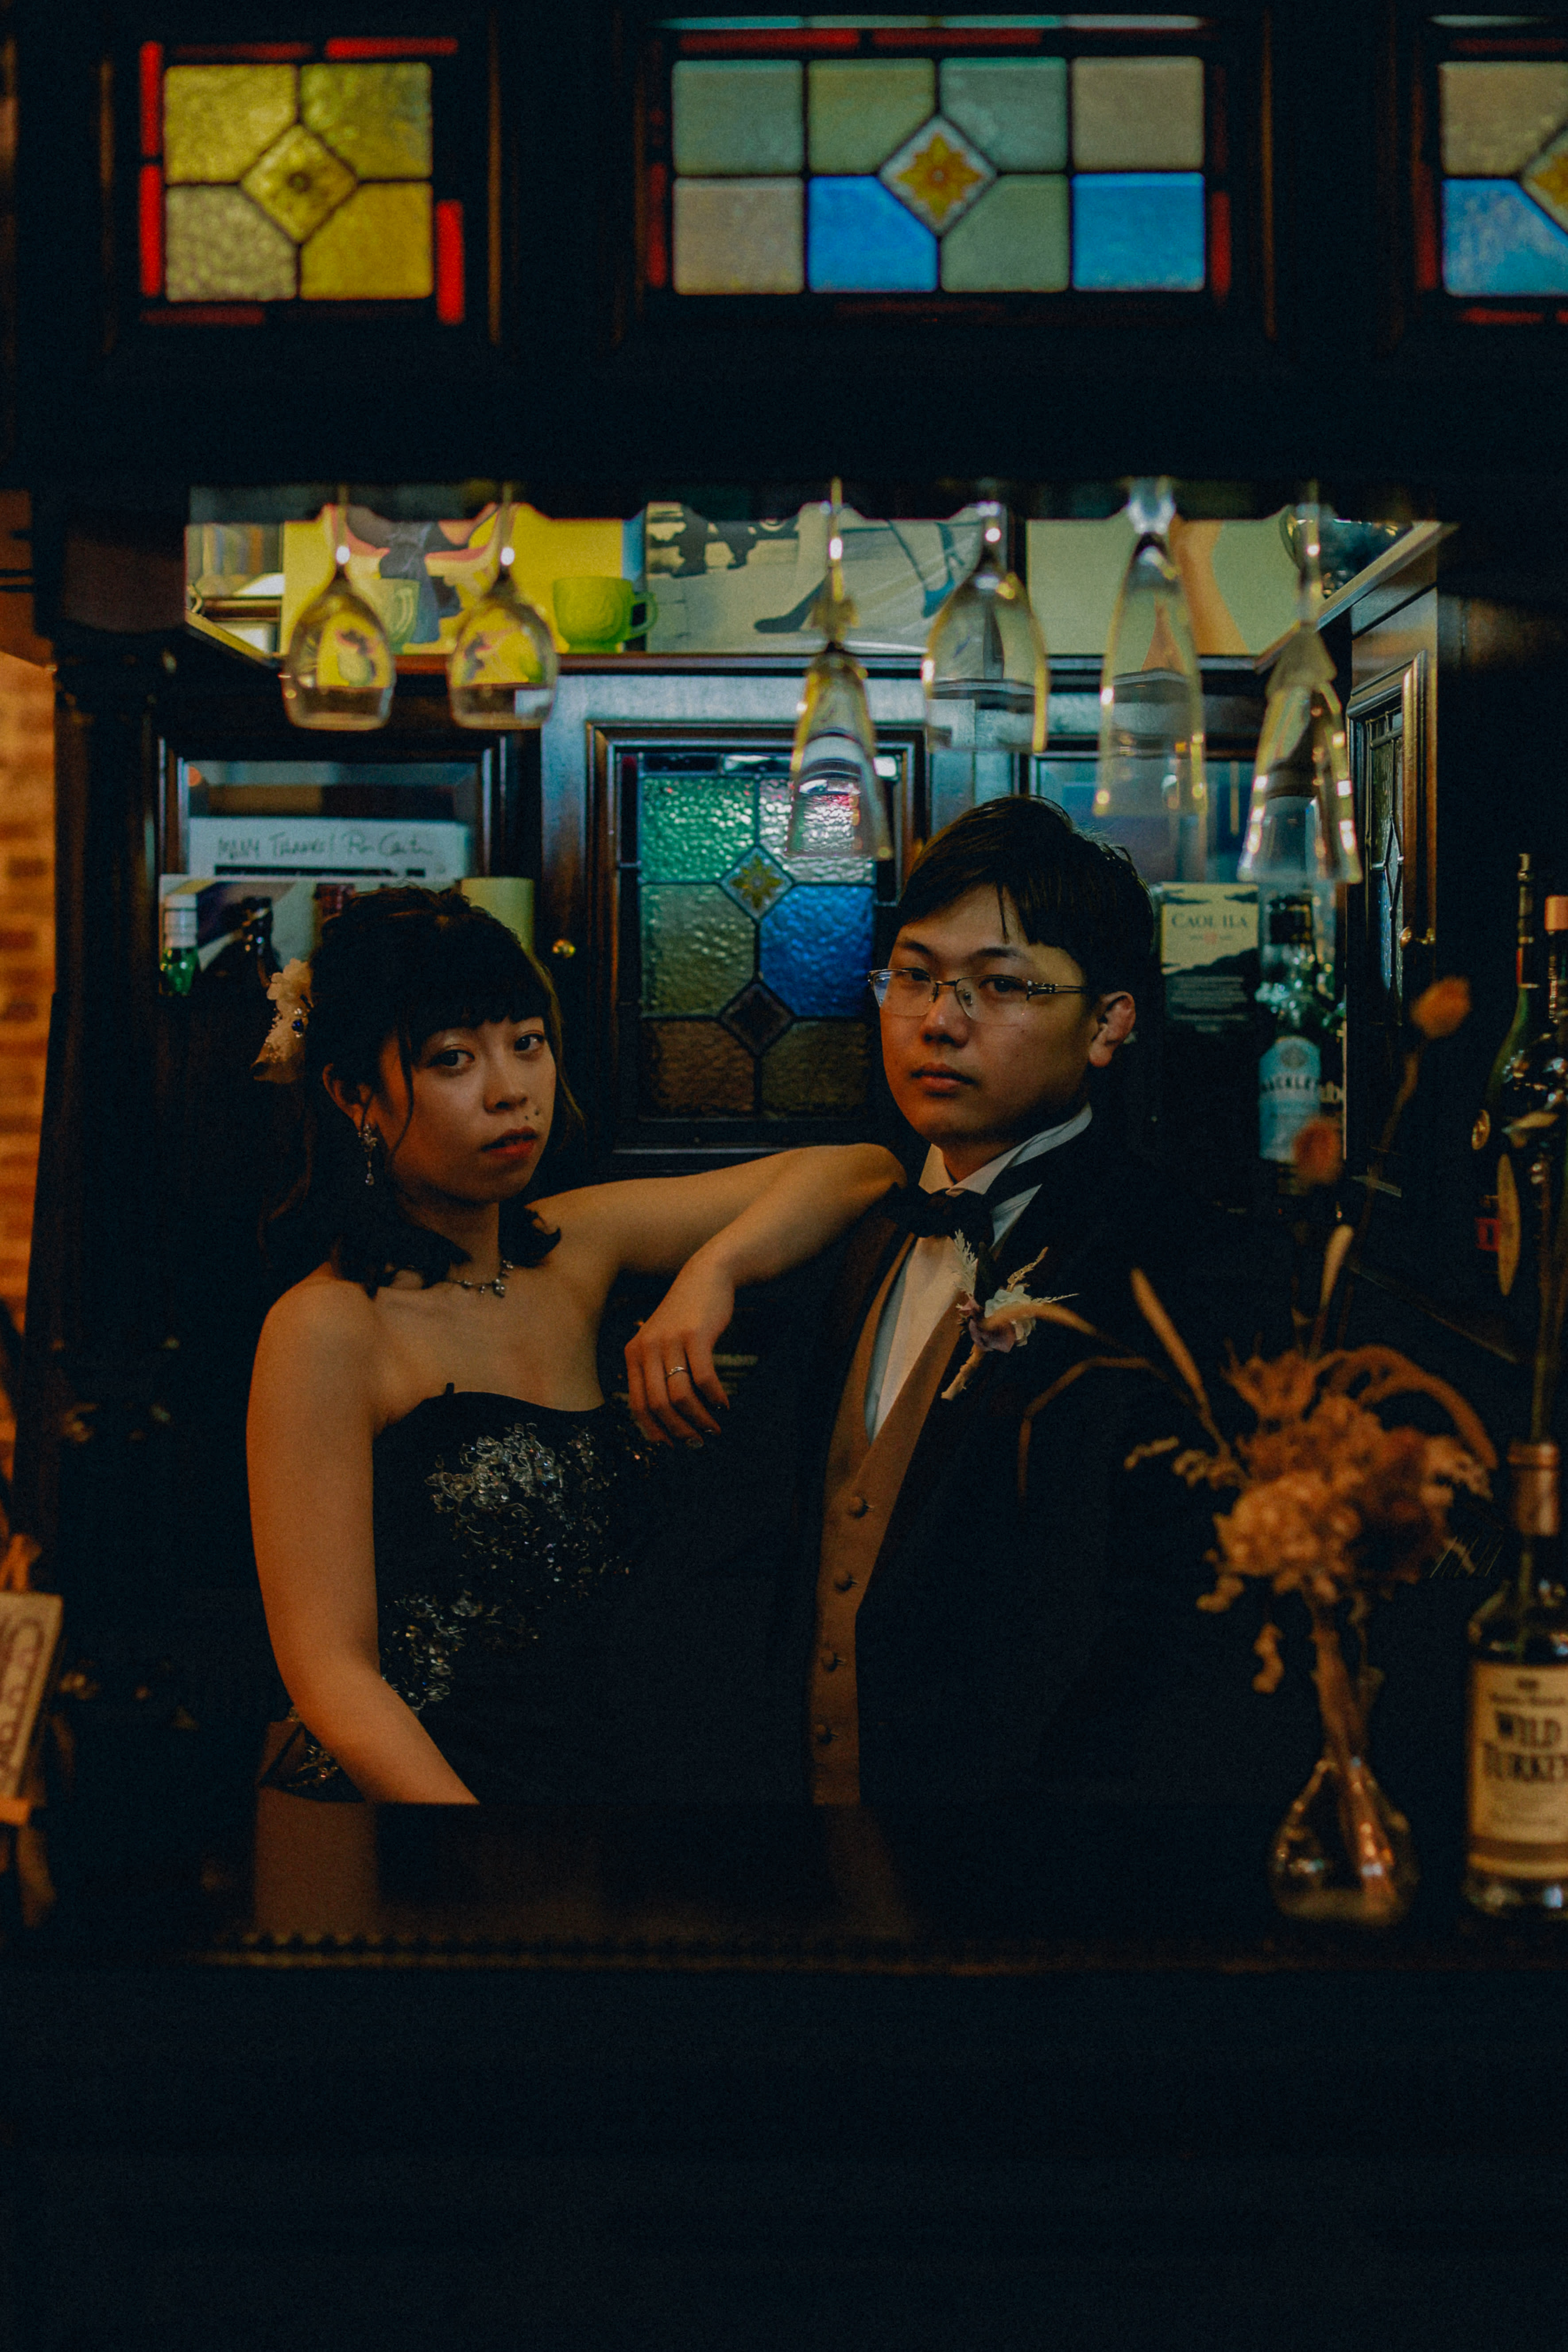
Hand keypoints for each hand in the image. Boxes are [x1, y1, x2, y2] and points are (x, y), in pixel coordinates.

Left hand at [624, 1254, 733, 1444]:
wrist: (705, 1276)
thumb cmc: (685, 1316)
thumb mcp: (660, 1341)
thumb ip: (655, 1372)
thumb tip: (664, 1418)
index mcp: (633, 1354)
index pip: (637, 1404)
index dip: (654, 1430)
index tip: (671, 1446)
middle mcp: (646, 1348)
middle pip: (658, 1405)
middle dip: (679, 1430)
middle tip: (697, 1443)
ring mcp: (670, 1341)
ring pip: (680, 1395)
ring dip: (699, 1418)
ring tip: (714, 1428)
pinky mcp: (695, 1335)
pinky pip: (704, 1378)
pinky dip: (715, 1397)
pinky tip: (724, 1405)